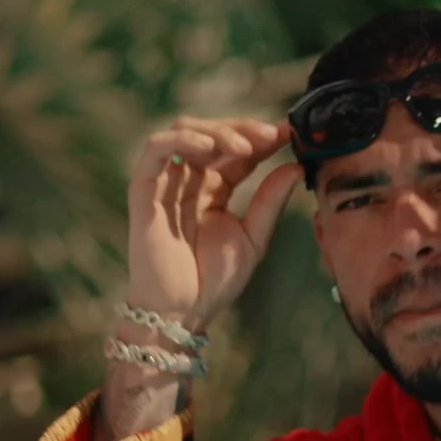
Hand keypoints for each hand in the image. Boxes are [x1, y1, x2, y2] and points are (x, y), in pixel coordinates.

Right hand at [125, 116, 301, 331]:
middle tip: (270, 135)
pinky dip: (181, 139)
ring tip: (244, 148)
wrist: (182, 311)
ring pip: (186, 132)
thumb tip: (296, 167)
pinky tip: (208, 147)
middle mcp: (190, 180)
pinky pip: (155, 151)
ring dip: (217, 132)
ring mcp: (166, 183)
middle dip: (243, 129)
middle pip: (213, 133)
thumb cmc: (214, 281)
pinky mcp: (144, 191)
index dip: (262, 138)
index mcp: (215, 189)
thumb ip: (270, 201)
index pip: (238, 151)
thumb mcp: (254, 237)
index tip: (290, 133)